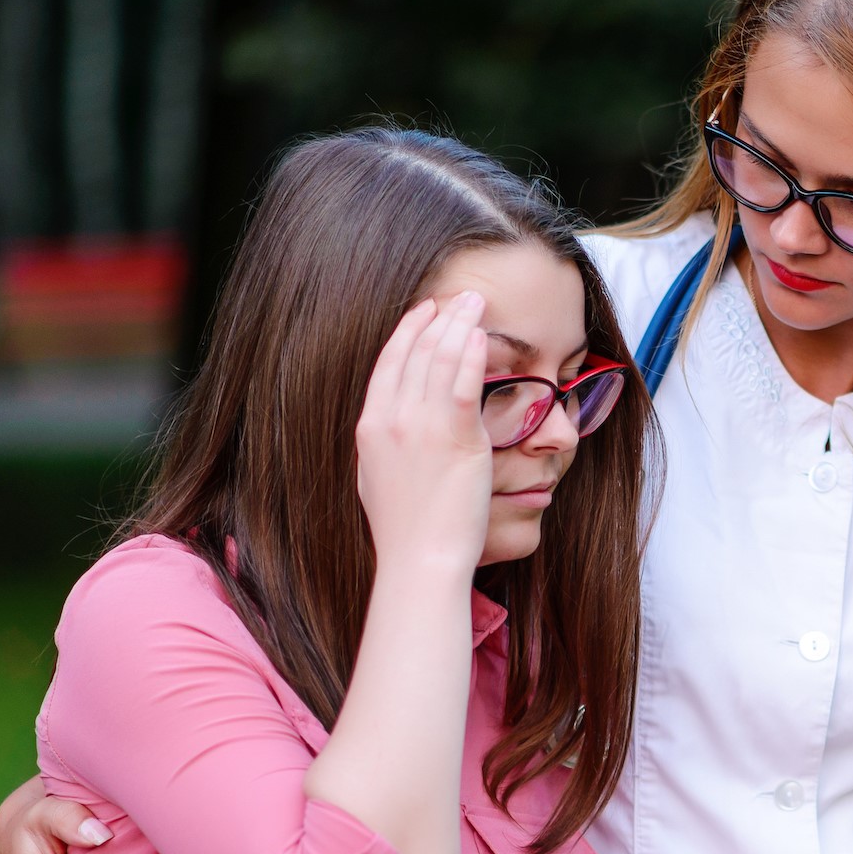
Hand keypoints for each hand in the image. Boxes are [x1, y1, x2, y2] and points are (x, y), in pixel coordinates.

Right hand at [355, 292, 492, 570]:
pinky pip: (464, 383)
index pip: (389, 362)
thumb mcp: (378, 477)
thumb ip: (386, 444)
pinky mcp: (455, 437)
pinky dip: (472, 353)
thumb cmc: (406, 530)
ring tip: (476, 302)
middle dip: (440, 316)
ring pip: (440, 358)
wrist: (420, 558)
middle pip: (415, 351)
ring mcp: (422, 426)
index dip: (409, 330)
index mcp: (370, 425)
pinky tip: (482, 336)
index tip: (426, 310)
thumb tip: (396, 426)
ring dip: (459, 323)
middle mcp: (392, 418)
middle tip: (460, 295)